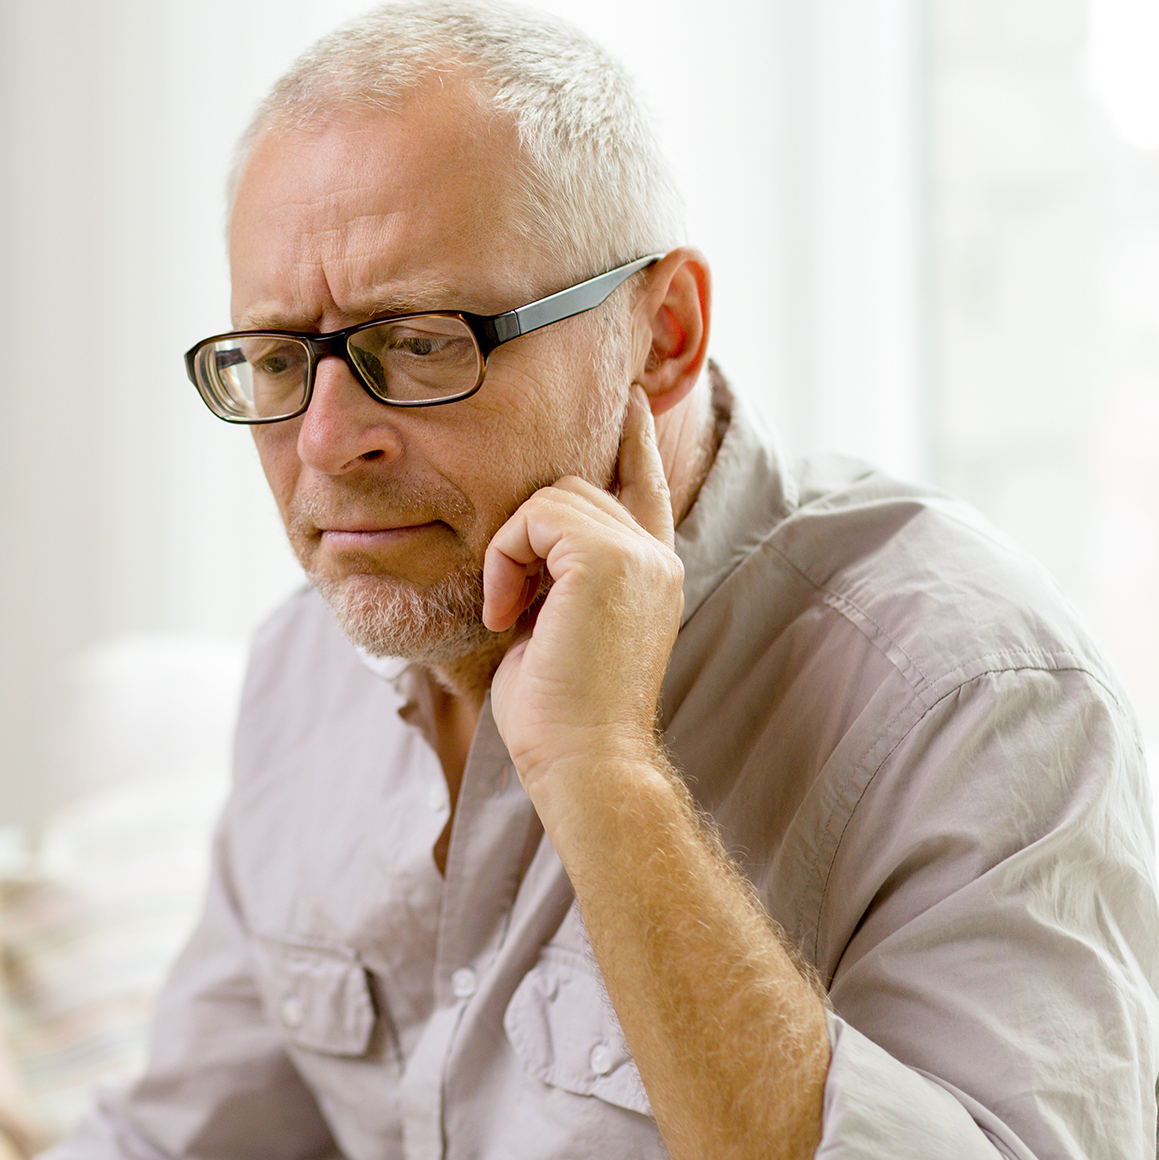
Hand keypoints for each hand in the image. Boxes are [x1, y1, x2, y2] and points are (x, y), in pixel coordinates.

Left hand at [482, 385, 683, 801]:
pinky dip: (504, 559)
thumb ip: (558, 575)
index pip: (646, 486)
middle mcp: (655, 555)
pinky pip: (531, 518)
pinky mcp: (608, 557)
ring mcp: (638, 553)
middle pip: (571, 488)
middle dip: (522, 536)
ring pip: (549, 496)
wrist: (585, 760)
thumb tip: (526, 542)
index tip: (632, 399)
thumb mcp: (558, 627)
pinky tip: (508, 612)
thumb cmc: (559, 714)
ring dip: (509, 551)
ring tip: (511, 613)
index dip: (636, 441)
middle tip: (511, 607)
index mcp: (652, 571)